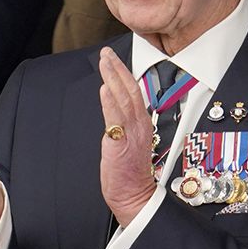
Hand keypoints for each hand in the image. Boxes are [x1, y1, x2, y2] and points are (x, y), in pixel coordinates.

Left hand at [96, 48, 156, 225]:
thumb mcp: (129, 140)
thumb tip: (111, 100)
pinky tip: (104, 89)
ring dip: (113, 78)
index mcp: (142, 123)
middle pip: (129, 89)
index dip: (124, 72)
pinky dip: (110, 102)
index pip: (134, 91)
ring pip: (124, 99)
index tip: (114, 58)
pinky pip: (116, 119)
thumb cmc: (130, 172)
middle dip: (117, 68)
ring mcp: (131, 133)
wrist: (135, 195)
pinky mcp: (120, 144)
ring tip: (105, 62)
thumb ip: (122, 120)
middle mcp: (139, 125)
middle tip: (107, 52)